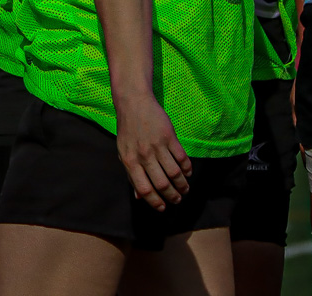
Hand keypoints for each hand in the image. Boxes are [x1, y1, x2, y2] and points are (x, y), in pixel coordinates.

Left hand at [116, 94, 191, 208]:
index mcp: (129, 160)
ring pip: (175, 173)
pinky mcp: (169, 137)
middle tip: (177, 200)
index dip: (154, 201)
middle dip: (172, 196)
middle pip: (162, 184)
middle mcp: (143, 155)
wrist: (133, 104)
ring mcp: (157, 145)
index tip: (163, 208)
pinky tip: (187, 173)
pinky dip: (187, 169)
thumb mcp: (123, 152)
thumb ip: (131, 175)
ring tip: (184, 190)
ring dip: (182, 185)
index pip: (143, 188)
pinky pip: (182, 158)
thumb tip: (139, 198)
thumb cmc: (128, 131)